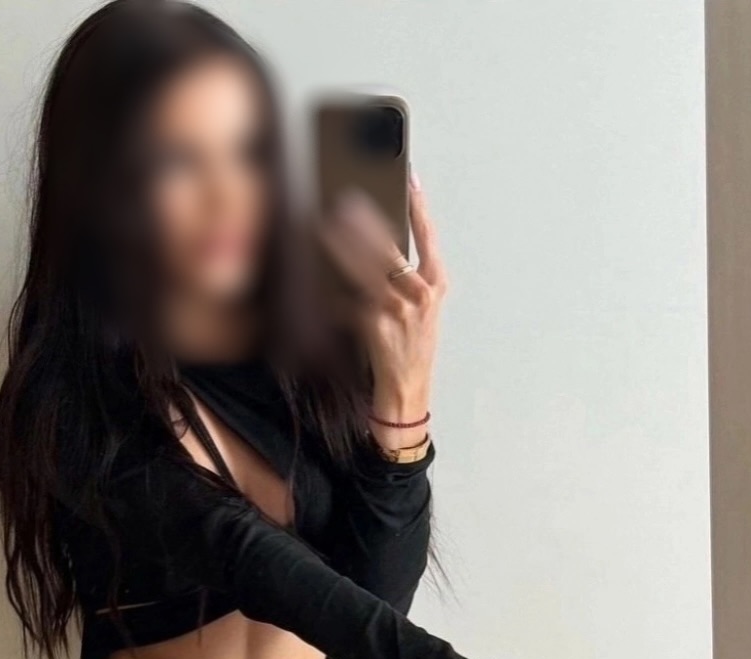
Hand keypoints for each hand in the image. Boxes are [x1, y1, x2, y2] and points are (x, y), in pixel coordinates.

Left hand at [319, 175, 445, 422]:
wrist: (407, 388)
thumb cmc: (410, 343)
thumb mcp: (419, 305)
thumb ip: (405, 274)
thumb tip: (372, 236)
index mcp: (435, 284)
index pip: (428, 235)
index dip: (418, 205)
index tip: (408, 177)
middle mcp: (420, 295)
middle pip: (388, 248)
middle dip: (365, 221)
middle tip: (345, 198)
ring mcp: (397, 311)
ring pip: (365, 268)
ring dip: (342, 245)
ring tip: (325, 225)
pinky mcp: (374, 327)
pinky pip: (347, 299)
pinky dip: (331, 288)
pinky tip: (315, 273)